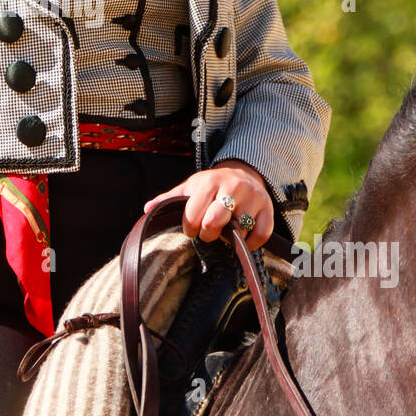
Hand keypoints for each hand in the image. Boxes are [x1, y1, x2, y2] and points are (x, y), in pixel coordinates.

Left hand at [142, 158, 273, 251]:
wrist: (243, 172)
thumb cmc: (212, 185)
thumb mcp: (190, 187)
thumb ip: (169, 199)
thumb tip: (147, 209)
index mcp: (209, 182)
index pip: (194, 215)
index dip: (190, 228)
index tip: (192, 228)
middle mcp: (232, 188)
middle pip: (214, 222)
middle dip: (208, 234)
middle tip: (208, 231)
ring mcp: (253, 198)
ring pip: (238, 232)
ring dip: (230, 238)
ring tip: (226, 230)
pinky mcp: (268, 209)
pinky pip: (261, 235)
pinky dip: (251, 242)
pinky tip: (243, 238)